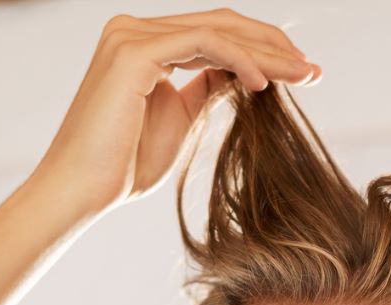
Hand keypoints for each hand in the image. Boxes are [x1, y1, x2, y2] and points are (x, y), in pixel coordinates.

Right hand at [24, 9, 319, 225]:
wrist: (79, 193)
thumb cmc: (120, 169)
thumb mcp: (178, 119)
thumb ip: (206, 89)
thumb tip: (244, 73)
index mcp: (139, 45)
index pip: (212, 33)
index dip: (259, 49)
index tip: (300, 73)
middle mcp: (131, 30)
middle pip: (220, 24)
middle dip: (272, 45)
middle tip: (312, 70)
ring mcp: (130, 36)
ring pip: (218, 30)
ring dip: (266, 52)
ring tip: (301, 76)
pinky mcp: (134, 51)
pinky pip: (206, 44)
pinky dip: (241, 60)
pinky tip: (264, 85)